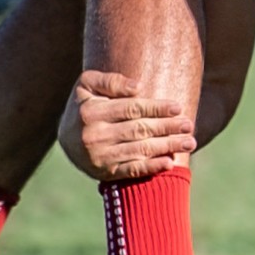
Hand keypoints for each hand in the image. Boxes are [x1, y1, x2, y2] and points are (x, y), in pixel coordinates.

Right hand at [64, 70, 196, 181]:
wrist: (65, 138)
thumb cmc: (84, 104)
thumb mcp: (87, 85)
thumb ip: (110, 81)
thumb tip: (138, 88)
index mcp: (92, 112)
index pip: (131, 110)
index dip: (156, 108)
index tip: (177, 107)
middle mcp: (95, 136)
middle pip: (139, 131)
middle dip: (167, 128)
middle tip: (189, 125)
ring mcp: (100, 157)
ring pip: (139, 151)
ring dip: (167, 147)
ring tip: (189, 143)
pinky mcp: (104, 173)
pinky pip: (131, 171)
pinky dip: (151, 168)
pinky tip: (169, 163)